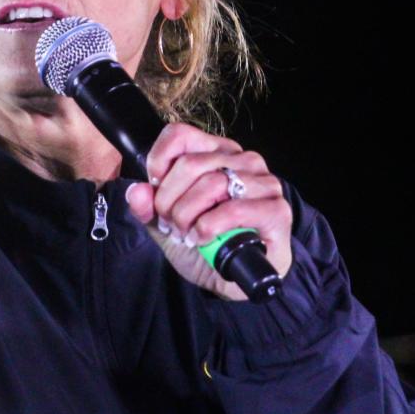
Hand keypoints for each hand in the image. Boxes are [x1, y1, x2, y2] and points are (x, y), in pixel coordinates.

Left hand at [124, 123, 292, 300]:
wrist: (233, 279)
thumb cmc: (204, 243)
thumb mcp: (166, 224)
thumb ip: (148, 207)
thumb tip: (137, 192)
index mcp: (216, 151)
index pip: (180, 134)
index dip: (158, 162)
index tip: (155, 191)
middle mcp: (243, 160)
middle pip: (191, 163)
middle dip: (169, 200)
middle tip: (170, 224)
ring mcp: (264, 182)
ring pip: (212, 184)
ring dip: (189, 216)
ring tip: (187, 234)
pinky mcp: (277, 210)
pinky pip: (234, 209)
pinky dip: (209, 227)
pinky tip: (203, 239)